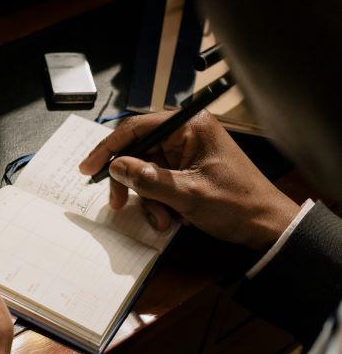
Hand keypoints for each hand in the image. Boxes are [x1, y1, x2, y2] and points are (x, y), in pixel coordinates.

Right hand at [79, 111, 299, 251]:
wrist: (266, 227)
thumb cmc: (236, 204)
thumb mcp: (188, 194)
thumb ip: (148, 179)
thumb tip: (117, 167)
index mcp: (189, 127)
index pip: (136, 128)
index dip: (108, 148)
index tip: (88, 169)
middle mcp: (185, 135)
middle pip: (138, 152)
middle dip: (130, 183)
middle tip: (118, 204)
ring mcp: (186, 154)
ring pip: (145, 172)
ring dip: (147, 199)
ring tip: (163, 220)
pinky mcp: (187, 171)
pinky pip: (158, 184)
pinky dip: (158, 203)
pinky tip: (172, 219)